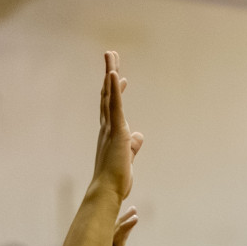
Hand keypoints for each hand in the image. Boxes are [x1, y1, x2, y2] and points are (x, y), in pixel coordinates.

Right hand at [93, 51, 142, 201]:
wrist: (109, 190)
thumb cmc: (116, 178)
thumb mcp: (128, 157)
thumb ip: (133, 146)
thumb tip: (139, 136)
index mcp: (111, 133)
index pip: (113, 107)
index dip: (116, 91)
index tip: (120, 77)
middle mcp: (107, 127)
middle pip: (107, 94)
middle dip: (110, 74)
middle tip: (111, 56)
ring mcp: (110, 128)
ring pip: (108, 95)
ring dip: (110, 73)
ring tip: (111, 55)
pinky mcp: (116, 131)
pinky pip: (114, 106)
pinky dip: (114, 90)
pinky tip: (114, 74)